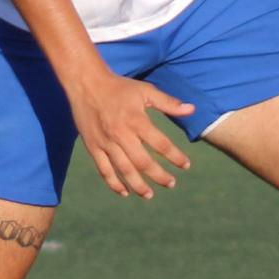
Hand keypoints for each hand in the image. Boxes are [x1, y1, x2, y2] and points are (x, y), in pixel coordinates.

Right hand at [67, 66, 193, 198]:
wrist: (86, 84)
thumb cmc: (119, 87)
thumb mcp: (145, 90)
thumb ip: (168, 103)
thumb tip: (192, 109)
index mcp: (136, 121)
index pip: (161, 145)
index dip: (175, 157)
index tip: (185, 165)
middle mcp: (121, 135)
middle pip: (143, 163)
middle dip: (159, 176)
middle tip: (171, 183)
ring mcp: (105, 143)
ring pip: (124, 170)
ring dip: (138, 185)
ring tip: (149, 194)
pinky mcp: (93, 147)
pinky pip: (104, 170)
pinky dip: (114, 183)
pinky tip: (124, 192)